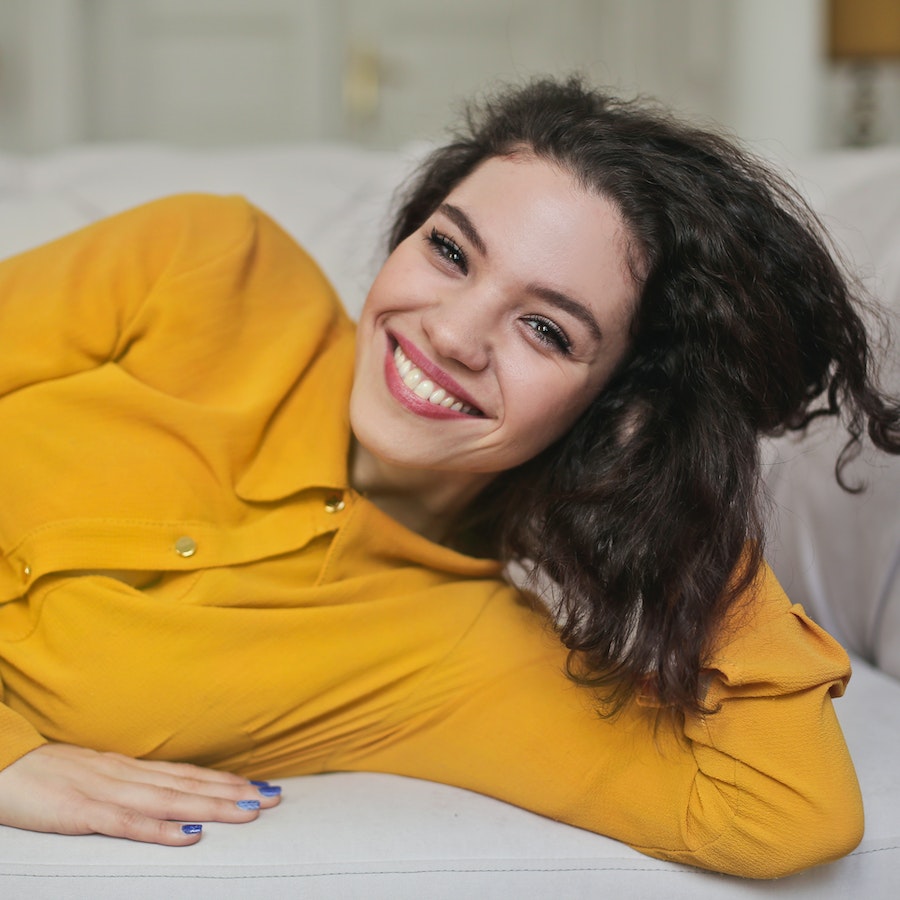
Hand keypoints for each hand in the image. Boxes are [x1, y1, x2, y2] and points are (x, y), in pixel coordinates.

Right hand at [0, 743, 280, 844]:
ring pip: (170, 801)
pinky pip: (128, 823)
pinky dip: (162, 830)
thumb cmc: (43, 775)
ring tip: (249, 811)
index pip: (186, 774)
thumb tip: (160, 794)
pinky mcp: (82, 813)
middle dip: (233, 792)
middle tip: (273, 798)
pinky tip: (190, 836)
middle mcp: (126, 775)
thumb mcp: (91, 776)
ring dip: (212, 806)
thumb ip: (125, 784)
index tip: (258, 786)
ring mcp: (106, 792)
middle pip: (189, 785)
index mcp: (127, 768)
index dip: (223, 780)